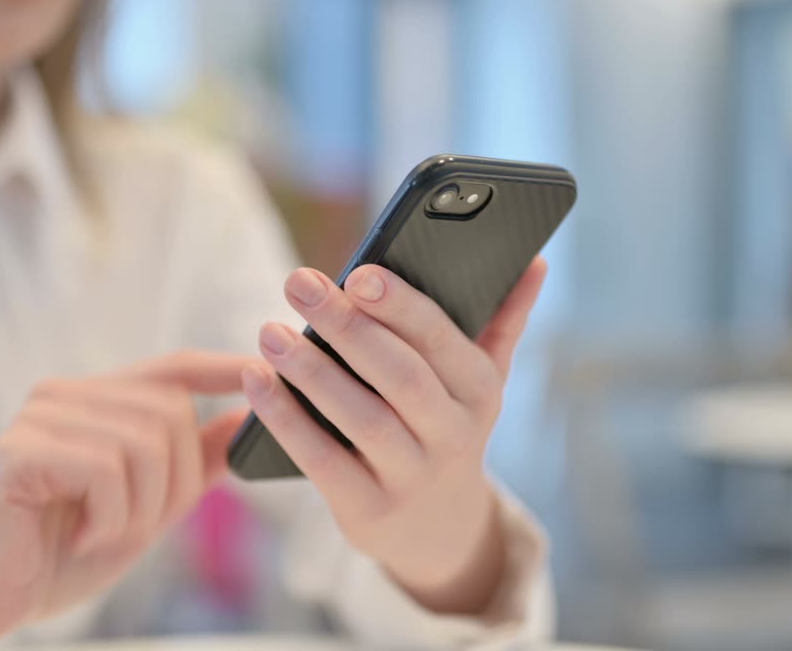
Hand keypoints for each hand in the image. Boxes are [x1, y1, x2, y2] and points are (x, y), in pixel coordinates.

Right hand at [0, 351, 252, 650]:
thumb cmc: (65, 548)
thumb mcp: (149, 506)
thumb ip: (194, 462)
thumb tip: (246, 419)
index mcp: (96, 400)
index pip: (172, 368)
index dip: (221, 368)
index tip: (263, 372)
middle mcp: (66, 395)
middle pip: (171, 414)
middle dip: (176, 483)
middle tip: (135, 526)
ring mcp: (39, 418)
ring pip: (144, 443)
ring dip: (140, 509)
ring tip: (102, 533)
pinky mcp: (18, 451)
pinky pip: (105, 470)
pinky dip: (109, 517)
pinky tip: (81, 536)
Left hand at [241, 258, 546, 614]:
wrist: (440, 530)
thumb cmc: (448, 427)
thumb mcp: (482, 381)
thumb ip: (504, 319)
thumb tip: (535, 260)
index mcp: (479, 391)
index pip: (440, 339)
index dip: (399, 306)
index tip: (357, 272)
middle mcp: (453, 435)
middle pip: (399, 375)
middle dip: (347, 326)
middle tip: (298, 283)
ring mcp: (411, 476)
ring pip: (361, 417)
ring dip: (310, 371)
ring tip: (271, 331)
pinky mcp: (368, 510)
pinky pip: (321, 460)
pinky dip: (286, 419)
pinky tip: (256, 381)